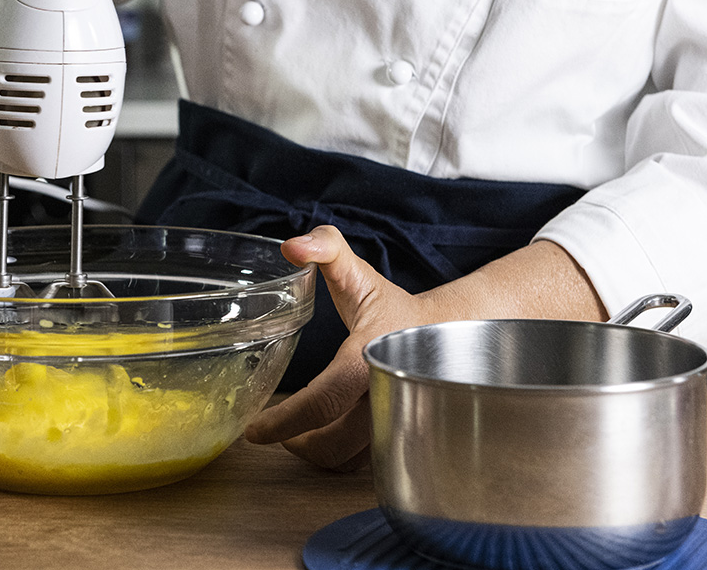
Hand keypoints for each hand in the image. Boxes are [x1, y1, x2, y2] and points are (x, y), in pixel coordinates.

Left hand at [244, 225, 424, 470]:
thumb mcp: (359, 273)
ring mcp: (397, 419)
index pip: (324, 400)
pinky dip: (342, 456)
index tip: (256, 431)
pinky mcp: (403, 435)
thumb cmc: (394, 307)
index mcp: (368, 358)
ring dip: (319, 454)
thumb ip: (326, 248)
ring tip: (298, 436)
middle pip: (334, 443)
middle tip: (274, 434)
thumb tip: (292, 246)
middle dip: (298, 444)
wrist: (451, 332)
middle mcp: (385, 394)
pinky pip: (366, 460)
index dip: (286, 421)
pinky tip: (328, 436)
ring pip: (350, 458)